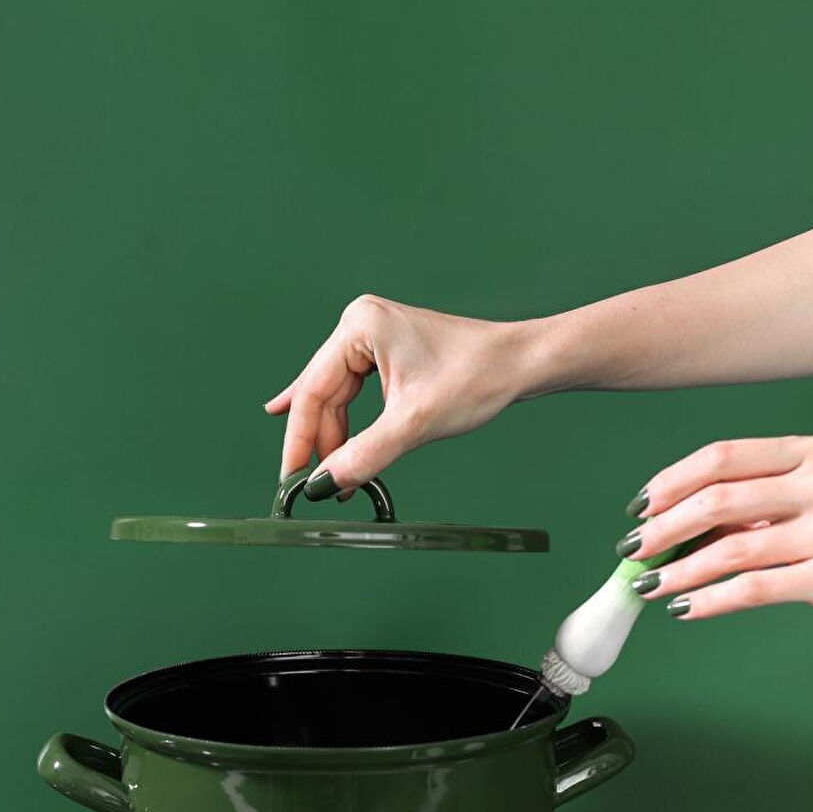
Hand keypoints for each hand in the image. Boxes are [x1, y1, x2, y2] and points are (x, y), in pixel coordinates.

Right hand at [264, 295, 525, 492]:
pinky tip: (318, 434)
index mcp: (360, 326)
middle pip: (322, 395)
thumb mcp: (414, 423)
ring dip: (335, 439)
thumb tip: (325, 483)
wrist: (520, 364)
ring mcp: (373, 337)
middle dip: (319, 443)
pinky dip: (343, 421)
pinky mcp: (388, 353)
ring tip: (331, 478)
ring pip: (337, 398)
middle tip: (313, 487)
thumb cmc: (477, 376)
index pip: (313, 391)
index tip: (292, 478)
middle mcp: (361, 325)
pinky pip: (353, 393)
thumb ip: (365, 454)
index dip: (300, 440)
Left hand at [618, 436, 812, 617]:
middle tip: (631, 549)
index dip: (672, 481)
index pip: (723, 457)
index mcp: (810, 452)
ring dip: (678, 569)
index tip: (640, 505)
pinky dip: (709, 601)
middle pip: (718, 499)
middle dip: (663, 527)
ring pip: (729, 548)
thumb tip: (681, 524)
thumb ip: (759, 500)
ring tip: (647, 585)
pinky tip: (683, 608)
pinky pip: (753, 589)